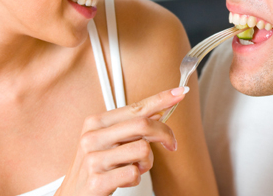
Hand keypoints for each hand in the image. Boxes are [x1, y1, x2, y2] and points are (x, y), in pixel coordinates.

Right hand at [55, 86, 188, 195]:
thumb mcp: (108, 141)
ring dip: (146, 162)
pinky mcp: (97, 181)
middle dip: (164, 134)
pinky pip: (134, 173)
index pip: (136, 107)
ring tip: (134, 167)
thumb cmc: (94, 167)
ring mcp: (93, 159)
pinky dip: (136, 178)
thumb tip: (158, 110)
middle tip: (171, 144)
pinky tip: (124, 178)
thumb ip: (130, 126)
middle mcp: (92, 137)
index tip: (180, 92)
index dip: (161, 99)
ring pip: (142, 150)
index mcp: (96, 122)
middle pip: (142, 124)